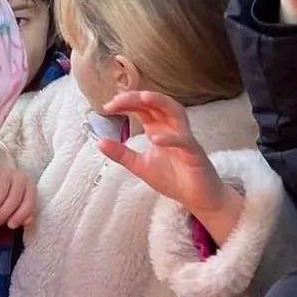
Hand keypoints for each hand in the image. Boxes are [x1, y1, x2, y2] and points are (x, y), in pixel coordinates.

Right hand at [0, 161, 36, 229]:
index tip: (10, 225)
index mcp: (30, 187)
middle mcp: (20, 177)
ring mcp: (6, 171)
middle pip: (14, 198)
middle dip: (3, 213)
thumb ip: (24, 216)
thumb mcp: (14, 210)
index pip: (29, 202)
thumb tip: (28, 222)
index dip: (20, 215)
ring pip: (1, 191)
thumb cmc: (3, 200)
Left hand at [99, 92, 243, 245]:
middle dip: (138, 98)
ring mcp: (185, 138)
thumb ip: (122, 154)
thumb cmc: (172, 178)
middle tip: (118, 99)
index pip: (143, 108)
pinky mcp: (195, 153)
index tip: (107, 106)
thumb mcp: (140, 166)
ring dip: (160, 103)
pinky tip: (156, 138)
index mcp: (158, 128)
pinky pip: (184, 141)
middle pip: (157, 104)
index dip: (127, 103)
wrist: (196, 197)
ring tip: (143, 99)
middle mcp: (172, 128)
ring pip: (176, 112)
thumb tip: (99, 142)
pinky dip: (171, 138)